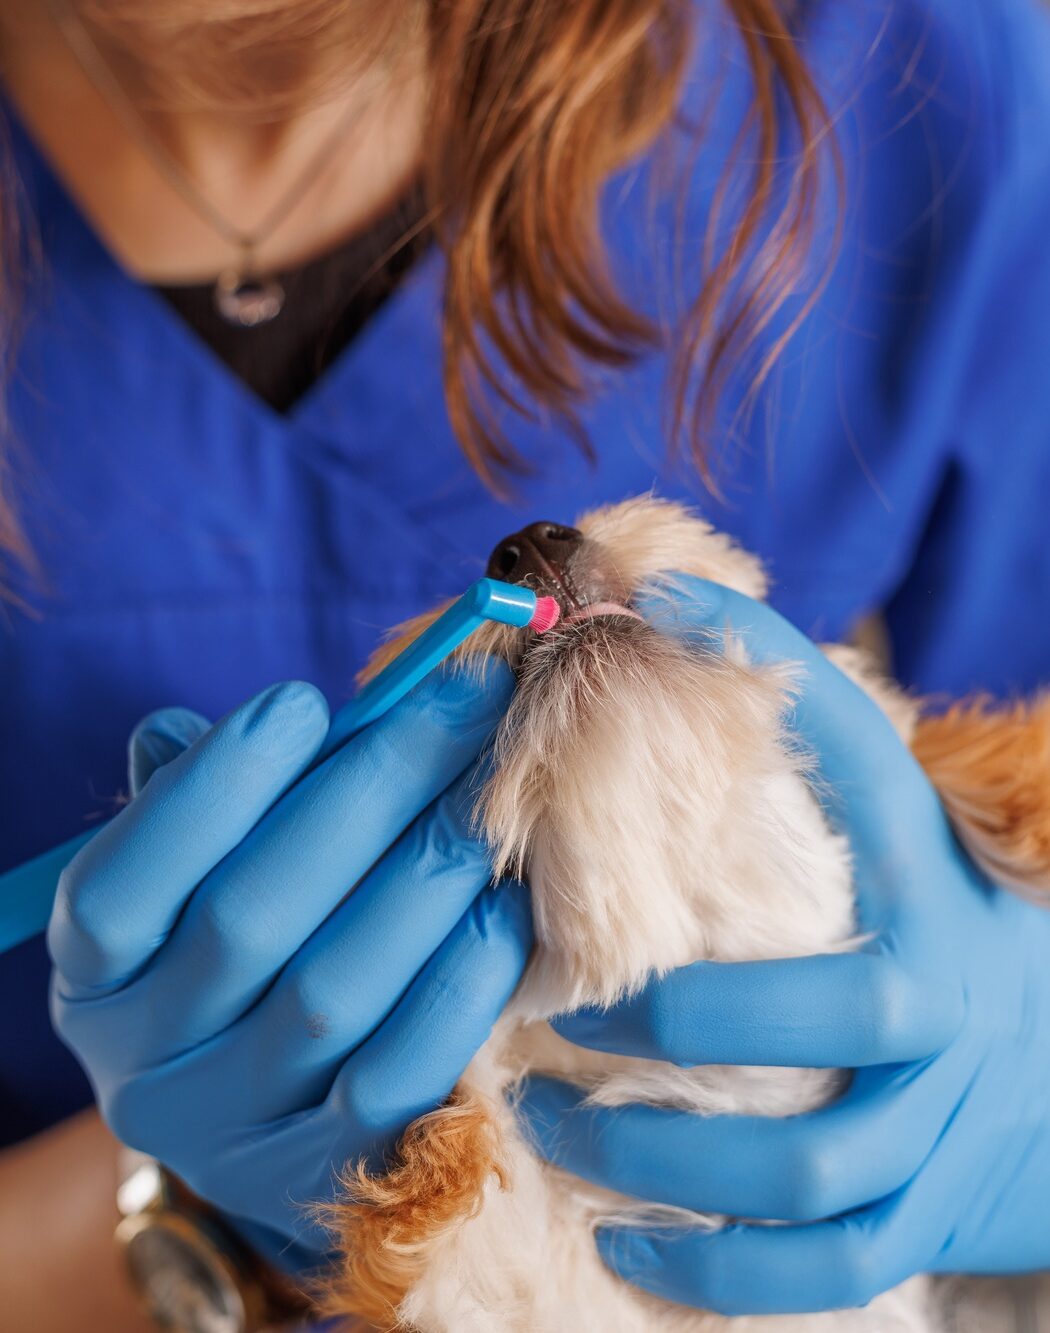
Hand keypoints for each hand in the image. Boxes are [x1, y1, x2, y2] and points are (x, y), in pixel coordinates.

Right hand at [49, 669, 531, 1269]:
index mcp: (93, 978)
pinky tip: (506, 906)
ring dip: (427, 875)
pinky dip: (462, 982)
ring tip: (493, 793)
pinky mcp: (326, 1181)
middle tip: (461, 703)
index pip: (122, 882)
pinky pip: (402, 1076)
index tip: (306, 701)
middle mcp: (140, 1069)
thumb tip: (220, 724)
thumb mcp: (202, 873)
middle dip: (371, 790)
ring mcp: (230, 1137)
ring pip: (331, 994)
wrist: (276, 1099)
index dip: (212, 787)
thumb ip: (202, 799)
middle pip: (249, 918)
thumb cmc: (246, 935)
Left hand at [517, 576, 1049, 1315]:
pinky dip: (715, 1271)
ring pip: (799, 1166)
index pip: (867, 765)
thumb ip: (810, 776)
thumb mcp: (900, 853)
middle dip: (666, 1016)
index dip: (777, 680)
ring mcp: (934, 1124)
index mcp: (927, 888)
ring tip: (546, 1120)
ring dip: (656, 1152)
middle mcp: (939, 1004)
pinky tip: (623, 1247)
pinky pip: (820, 1267)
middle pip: (815, 1017)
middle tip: (551, 1005)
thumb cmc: (939, 943)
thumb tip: (676, 628)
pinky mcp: (924, 1218)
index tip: (654, 615)